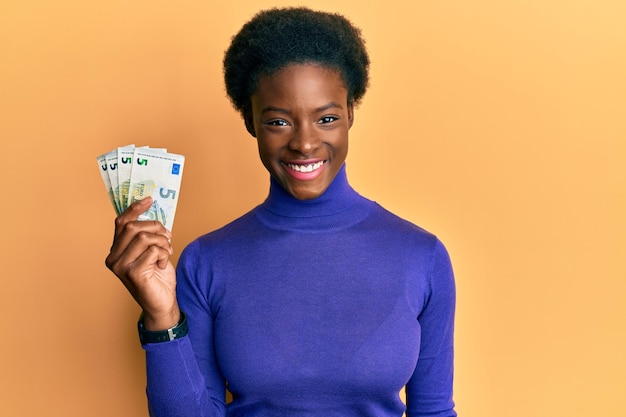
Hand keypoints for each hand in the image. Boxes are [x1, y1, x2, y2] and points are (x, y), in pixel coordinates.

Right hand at [105, 197, 179, 329]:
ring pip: (145, 237)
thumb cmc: (158, 277)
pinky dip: (164, 253)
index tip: (150, 199)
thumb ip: (147, 236)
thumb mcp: (151, 252)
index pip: (121, 223)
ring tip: (167, 252)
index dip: (135, 208)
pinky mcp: (133, 273)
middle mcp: (113, 258)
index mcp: (115, 251)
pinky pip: (153, 251)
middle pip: (133, 227)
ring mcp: (121, 267)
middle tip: (167, 236)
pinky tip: (164, 264)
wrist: (162, 304)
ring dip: (162, 242)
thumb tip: (153, 213)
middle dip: (156, 227)